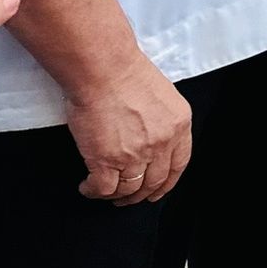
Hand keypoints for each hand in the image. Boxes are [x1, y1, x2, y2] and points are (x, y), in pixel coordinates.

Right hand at [68, 52, 191, 204]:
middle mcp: (162, 142)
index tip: (158, 190)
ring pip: (128, 189)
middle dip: (140, 194)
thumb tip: (151, 138)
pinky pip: (103, 189)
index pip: (179, 164)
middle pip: (154, 181)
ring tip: (104, 191)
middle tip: (128, 198)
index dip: (167, 182)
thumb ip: (162, 121)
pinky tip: (87, 186)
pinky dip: (93, 192)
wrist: (104, 70)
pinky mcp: (106, 160)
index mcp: (179, 124)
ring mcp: (135, 154)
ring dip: (116, 196)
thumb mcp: (163, 96)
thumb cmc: (127, 74)